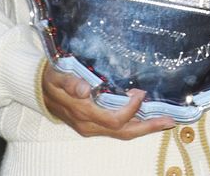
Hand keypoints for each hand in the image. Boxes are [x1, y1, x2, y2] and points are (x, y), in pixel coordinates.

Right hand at [40, 65, 174, 138]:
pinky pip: (118, 129)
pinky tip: (147, 118)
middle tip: (170, 121)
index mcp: (84, 114)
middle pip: (124, 132)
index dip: (131, 109)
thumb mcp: (57, 76)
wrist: (39, 90)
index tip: (140, 93)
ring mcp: (92, 127)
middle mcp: (90, 126)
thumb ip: (70, 82)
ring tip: (165, 121)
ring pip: (123, 133)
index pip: (114, 119)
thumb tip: (84, 89)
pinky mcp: (94, 125)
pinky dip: (134, 125)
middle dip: (148, 127)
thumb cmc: (51, 80)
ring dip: (145, 128)